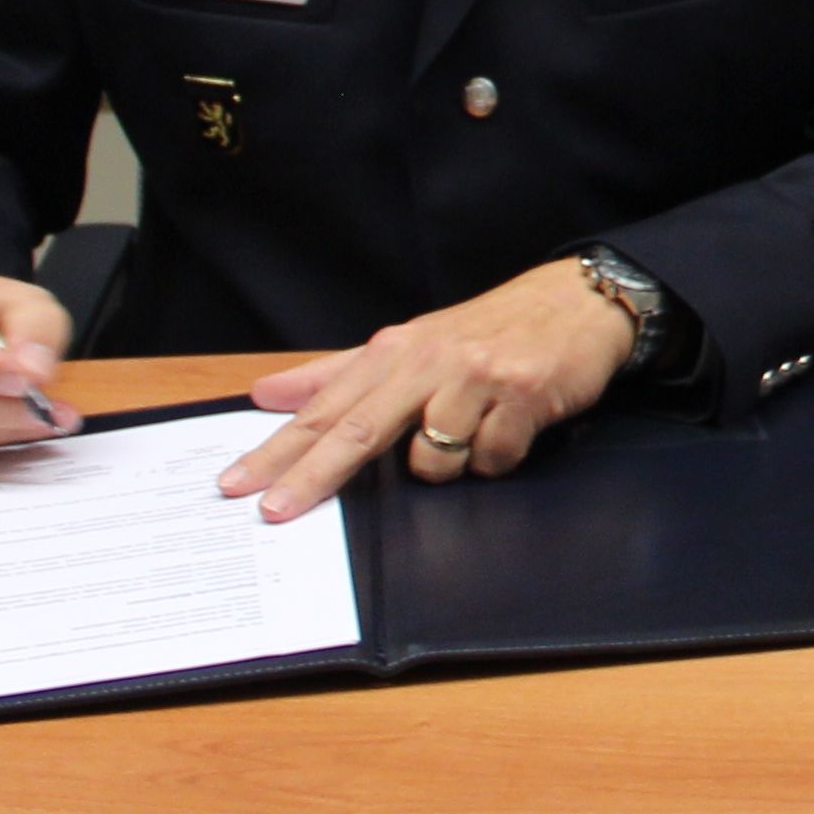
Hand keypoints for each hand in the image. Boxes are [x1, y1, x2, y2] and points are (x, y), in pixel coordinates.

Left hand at [220, 260, 638, 522]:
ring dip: (447, 464)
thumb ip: (336, 373)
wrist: (576, 302)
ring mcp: (475, 379)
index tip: (237, 483)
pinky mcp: (522, 396)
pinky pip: (491, 459)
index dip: (278, 449)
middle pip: (357, 431)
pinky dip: (496, 457)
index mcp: (394, 351)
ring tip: (471, 434)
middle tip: (273, 512)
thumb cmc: (488, 329)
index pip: (325, 410)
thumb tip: (267, 394)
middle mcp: (428, 362)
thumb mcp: (409, 343)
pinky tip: (508, 430)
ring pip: (432, 458)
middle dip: (312, 475)